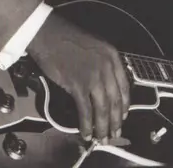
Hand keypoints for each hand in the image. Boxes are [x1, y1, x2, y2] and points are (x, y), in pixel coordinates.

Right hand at [27, 13, 129, 143]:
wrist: (48, 34)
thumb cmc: (66, 38)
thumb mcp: (93, 47)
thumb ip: (102, 64)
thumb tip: (103, 86)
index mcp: (112, 57)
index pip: (124, 86)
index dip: (125, 105)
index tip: (123, 116)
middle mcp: (107, 67)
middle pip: (115, 100)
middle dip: (116, 121)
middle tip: (114, 134)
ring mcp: (93, 77)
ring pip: (103, 108)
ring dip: (103, 127)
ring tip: (102, 139)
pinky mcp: (78, 85)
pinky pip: (86, 110)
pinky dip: (87, 124)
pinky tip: (86, 133)